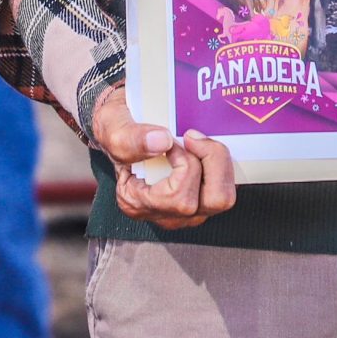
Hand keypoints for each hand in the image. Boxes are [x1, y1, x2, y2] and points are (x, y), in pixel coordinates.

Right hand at [92, 85, 235, 231]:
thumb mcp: (111, 125)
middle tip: (193, 137)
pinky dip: (221, 164)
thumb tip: (163, 142)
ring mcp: (184, 209)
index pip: (179, 198)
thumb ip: (129, 137)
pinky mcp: (199, 199)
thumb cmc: (116, 126)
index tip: (171, 139)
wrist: (122, 124)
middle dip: (212, 162)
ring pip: (223, 197)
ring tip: (200, 141)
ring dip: (218, 163)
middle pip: (212, 202)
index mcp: (137, 202)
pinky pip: (224, 188)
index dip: (185, 164)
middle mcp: (163, 213)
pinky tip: (205, 145)